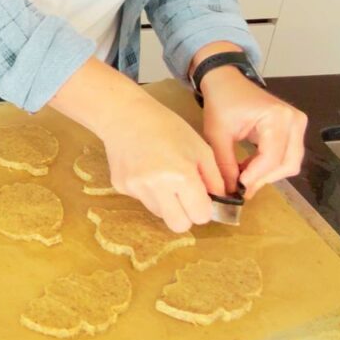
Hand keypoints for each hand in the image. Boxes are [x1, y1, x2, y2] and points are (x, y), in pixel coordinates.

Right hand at [49, 59, 220, 232]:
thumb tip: (219, 203)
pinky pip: (142, 200)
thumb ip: (214, 179)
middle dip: (186, 215)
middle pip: (179, 225)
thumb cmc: (168, 127)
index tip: (202, 198)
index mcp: (181, 176)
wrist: (125, 115)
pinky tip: (145, 169)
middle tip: (186, 198)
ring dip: (167, 203)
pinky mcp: (120, 187)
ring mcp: (135, 188)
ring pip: (159, 214)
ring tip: (163, 177)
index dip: (204, 208)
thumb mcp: (201, 149)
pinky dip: (148, 191)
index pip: (201, 216)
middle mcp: (156, 186)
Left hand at [200, 66, 306, 198]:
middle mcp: (294, 120)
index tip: (239, 188)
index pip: (272, 157)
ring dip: (267, 174)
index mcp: (277, 117)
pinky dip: (269, 166)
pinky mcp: (294, 130)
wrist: (226, 82)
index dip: (256, 176)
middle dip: (264, 178)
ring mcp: (297, 124)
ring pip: (290, 163)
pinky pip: (287, 156)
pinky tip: (248, 168)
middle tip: (241, 188)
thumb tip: (231, 192)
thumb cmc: (221, 102)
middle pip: (288, 163)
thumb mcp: (217, 133)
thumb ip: (225, 163)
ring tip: (241, 176)